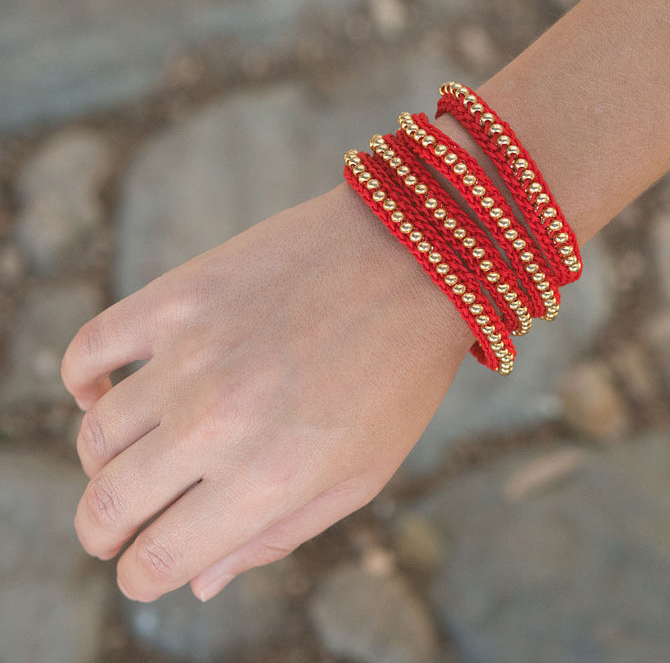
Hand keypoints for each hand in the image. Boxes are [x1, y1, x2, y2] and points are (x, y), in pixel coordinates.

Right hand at [61, 182, 471, 601]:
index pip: (162, 558)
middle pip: (109, 505)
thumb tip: (200, 585)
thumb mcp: (361, 476)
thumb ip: (275, 537)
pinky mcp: (180, 295)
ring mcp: (192, 353)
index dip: (142, 577)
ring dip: (101, 465)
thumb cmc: (397, 376)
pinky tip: (102, 393)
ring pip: (97, 434)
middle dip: (103, 533)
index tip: (144, 570)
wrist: (411, 260)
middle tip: (113, 530)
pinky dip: (82, 380)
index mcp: (269, 479)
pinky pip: (90, 347)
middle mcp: (217, 422)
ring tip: (130, 461)